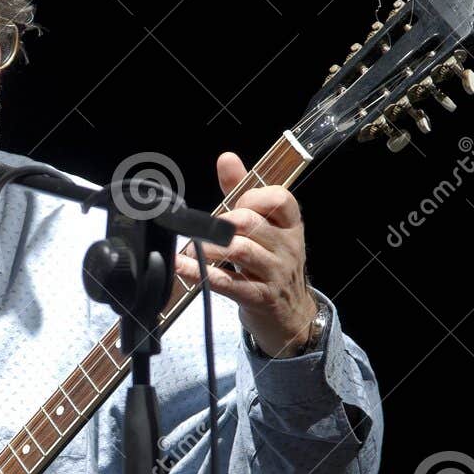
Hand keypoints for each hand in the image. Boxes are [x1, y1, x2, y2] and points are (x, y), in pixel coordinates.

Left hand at [174, 152, 318, 358]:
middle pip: (250, 223)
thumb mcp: (266, 228)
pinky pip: (226, 282)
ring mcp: (275, 274)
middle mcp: (287, 247)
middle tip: (203, 229)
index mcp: (291, 225)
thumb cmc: (272, 265)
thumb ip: (243, 192)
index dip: (251, 197)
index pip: (278, 198)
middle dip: (221, 223)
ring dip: (208, 247)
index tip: (235, 204)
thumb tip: (227, 158)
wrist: (292, 316)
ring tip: (191, 247)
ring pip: (239, 251)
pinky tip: (181, 265)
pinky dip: (199, 272)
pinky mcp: (258, 298)